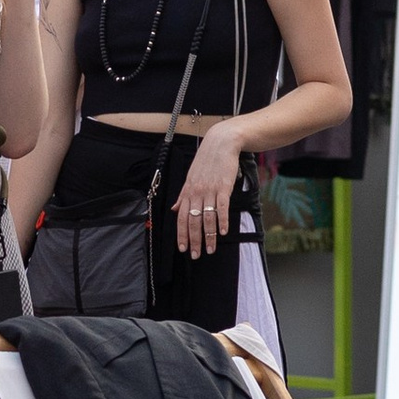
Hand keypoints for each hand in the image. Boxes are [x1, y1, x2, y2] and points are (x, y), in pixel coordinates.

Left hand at [173, 124, 244, 256]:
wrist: (221, 143)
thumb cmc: (206, 161)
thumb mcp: (190, 177)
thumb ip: (183, 195)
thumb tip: (174, 209)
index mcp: (187, 191)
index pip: (181, 217)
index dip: (181, 234)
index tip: (182, 248)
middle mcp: (197, 193)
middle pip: (193, 221)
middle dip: (193, 240)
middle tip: (195, 255)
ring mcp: (210, 190)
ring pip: (207, 218)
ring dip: (209, 236)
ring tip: (211, 249)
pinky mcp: (223, 187)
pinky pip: (222, 207)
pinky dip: (222, 221)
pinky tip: (223, 232)